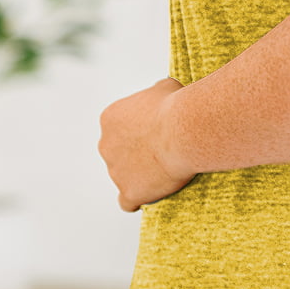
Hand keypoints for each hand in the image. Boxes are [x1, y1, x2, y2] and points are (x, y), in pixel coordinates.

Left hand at [98, 76, 197, 212]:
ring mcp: (115, 171)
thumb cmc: (175, 107)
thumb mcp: (165, 87)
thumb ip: (155, 94)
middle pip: (118, 152)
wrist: (183, 131)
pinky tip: (151, 195)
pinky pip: (127, 202)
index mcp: (110, 118)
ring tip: (167, 171)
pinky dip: (138, 199)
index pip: (118, 128)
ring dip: (140, 175)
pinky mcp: (129, 191)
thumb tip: (160, 93)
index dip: (139, 131)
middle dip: (137, 153)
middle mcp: (106, 145)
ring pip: (124, 176)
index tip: (158, 133)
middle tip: (164, 151)